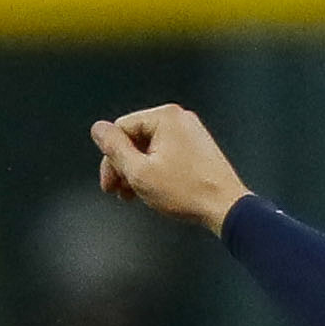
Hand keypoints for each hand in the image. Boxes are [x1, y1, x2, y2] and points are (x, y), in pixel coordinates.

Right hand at [92, 104, 251, 231]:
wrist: (226, 208)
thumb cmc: (187, 191)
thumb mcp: (139, 172)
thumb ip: (114, 148)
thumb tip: (98, 129)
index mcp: (165, 117)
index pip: (120, 130)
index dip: (110, 159)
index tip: (110, 183)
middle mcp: (179, 119)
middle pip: (134, 138)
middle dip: (124, 166)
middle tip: (120, 191)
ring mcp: (190, 132)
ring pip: (148, 148)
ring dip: (137, 171)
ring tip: (135, 194)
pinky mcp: (197, 147)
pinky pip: (165, 153)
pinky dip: (155, 170)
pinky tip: (152, 189)